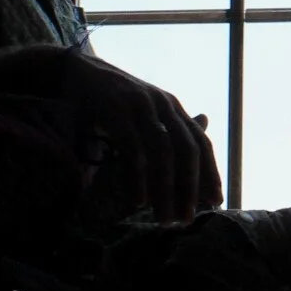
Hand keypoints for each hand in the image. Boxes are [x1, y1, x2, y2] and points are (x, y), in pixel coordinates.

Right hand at [55, 51, 223, 222]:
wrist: (75, 71)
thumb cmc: (111, 97)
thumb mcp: (146, 109)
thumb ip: (172, 122)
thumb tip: (205, 125)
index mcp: (172, 106)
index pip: (200, 141)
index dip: (210, 171)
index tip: (216, 202)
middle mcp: (162, 104)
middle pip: (186, 150)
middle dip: (190, 187)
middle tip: (187, 219)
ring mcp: (140, 106)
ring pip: (163, 152)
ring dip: (167, 189)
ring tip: (165, 218)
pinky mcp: (115, 111)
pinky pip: (134, 149)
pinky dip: (139, 177)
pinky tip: (139, 201)